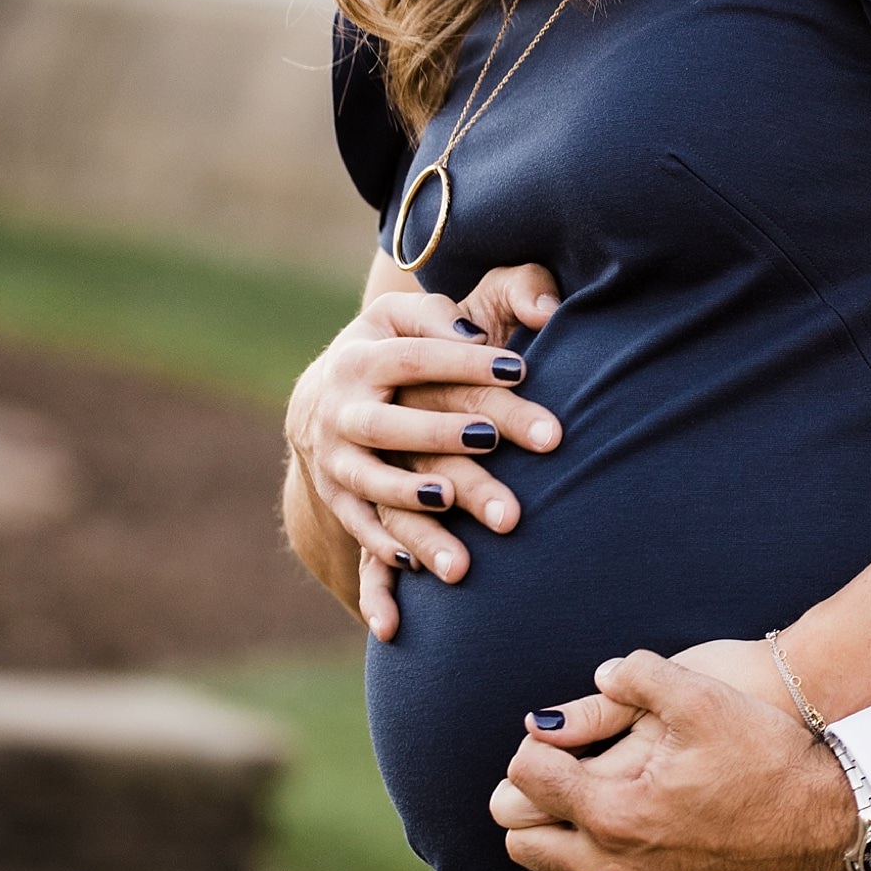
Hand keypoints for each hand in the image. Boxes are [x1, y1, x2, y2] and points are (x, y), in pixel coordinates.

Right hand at [285, 265, 562, 636]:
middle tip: (492, 439)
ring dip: (411, 500)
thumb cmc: (393, 346)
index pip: (416, 357)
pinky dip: (380, 549)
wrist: (327, 395)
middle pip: (389, 425)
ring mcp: (335, 460)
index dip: (465, 361)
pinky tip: (417, 564)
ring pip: (370, 485)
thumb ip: (468, 306)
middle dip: (440, 433)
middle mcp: (341, 411)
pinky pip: (356, 527)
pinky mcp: (337, 499)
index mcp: (364, 357)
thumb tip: (543, 307)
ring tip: (453, 506)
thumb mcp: (413, 315)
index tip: (521, 368)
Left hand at [488, 649, 861, 870]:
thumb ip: (636, 675)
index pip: (525, 780)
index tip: (561, 736)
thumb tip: (598, 676)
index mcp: (613, 811)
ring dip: (573, 842)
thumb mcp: (702, 695)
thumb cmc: (768, 757)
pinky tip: (653, 841)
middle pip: (524, 844)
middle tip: (569, 772)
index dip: (536, 747)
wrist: (835, 828)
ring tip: (610, 803)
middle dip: (533, 804)